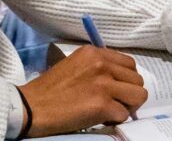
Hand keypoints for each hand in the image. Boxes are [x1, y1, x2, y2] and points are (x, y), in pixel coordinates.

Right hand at [19, 45, 147, 136]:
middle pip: (138, 79)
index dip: (127, 79)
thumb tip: (119, 79)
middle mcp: (102, 64)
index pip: (130, 63)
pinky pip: (124, 114)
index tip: (118, 89)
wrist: (32, 107)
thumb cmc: (50, 89)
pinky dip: (115, 120)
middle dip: (130, 93)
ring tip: (110, 110)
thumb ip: (98, 66)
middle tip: (115, 102)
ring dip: (127, 106)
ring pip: (139, 95)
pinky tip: (100, 119)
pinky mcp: (102, 105)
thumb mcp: (75, 64)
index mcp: (95, 52)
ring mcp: (104, 84)